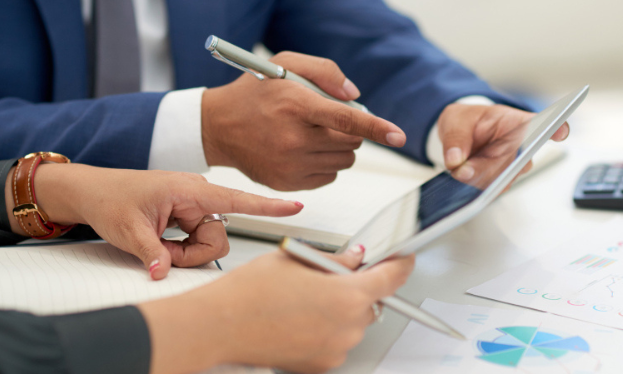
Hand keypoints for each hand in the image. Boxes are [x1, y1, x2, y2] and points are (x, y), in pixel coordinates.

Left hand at [6, 164, 301, 278]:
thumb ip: (152, 252)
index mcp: (188, 190)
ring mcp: (192, 206)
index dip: (268, 206)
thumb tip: (164, 272)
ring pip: (208, 241)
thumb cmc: (110, 198)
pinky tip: (160, 240)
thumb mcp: (128, 230)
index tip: (296, 206)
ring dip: (185, 252)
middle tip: (163, 255)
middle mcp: (196, 195)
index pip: (236, 199)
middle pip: (218, 236)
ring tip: (157, 245)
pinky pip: (197, 239)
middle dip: (193, 254)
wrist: (91, 191)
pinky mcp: (187, 215)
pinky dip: (180, 248)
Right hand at [139, 248, 415, 373]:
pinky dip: (326, 328)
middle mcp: (347, 327)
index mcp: (347, 295)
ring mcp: (335, 349)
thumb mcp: (297, 259)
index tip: (403, 260)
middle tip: (328, 275)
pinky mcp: (321, 365)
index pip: (391, 278)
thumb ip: (336, 260)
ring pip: (352, 322)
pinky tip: (298, 317)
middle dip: (356, 287)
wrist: (219, 325)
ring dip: (340, 309)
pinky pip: (336, 341)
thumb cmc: (250, 291)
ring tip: (303, 298)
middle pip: (370, 302)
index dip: (400, 265)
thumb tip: (355, 259)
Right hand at [202, 51, 406, 190]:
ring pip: (343, 161)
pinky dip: (326, 163)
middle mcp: (293, 138)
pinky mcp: (288, 183)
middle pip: (351, 142)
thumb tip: (354, 95)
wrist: (217, 126)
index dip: (376, 127)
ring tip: (312, 133)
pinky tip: (303, 149)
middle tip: (328, 119)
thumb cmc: (254, 92)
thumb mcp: (285, 64)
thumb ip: (325, 71)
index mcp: (296, 105)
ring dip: (340, 147)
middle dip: (351, 130)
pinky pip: (329, 176)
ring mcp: (290, 165)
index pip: (347, 119)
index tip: (399, 136)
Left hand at [438, 104, 569, 187]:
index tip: (560, 131)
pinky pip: (494, 189)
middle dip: (488, 168)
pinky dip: (477, 186)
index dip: (555, 128)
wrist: (460, 135)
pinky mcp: (502, 180)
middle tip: (463, 169)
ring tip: (460, 171)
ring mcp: (513, 165)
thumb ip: (456, 138)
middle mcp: (521, 145)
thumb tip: (456, 160)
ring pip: (504, 179)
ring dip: (480, 178)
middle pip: (517, 161)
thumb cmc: (466, 121)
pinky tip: (465, 179)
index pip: (541, 124)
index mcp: (515, 123)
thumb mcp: (456, 120)